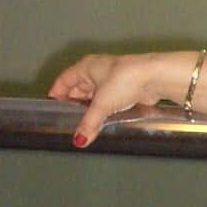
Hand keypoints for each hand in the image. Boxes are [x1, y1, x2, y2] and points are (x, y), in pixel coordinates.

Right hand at [47, 52, 163, 147]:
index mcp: (86, 67)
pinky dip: (104, 110)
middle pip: (78, 89)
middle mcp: (97, 71)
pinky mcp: (125, 89)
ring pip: (94, 96)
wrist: (155, 77)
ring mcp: (111, 80)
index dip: (56, 93)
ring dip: (90, 109)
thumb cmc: (126, 79)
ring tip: (84, 124)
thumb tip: (79, 139)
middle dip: (74, 104)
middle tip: (68, 121)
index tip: (51, 107)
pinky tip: (102, 121)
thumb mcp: (102, 104)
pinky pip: (108, 101)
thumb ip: (89, 123)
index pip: (64, 80)